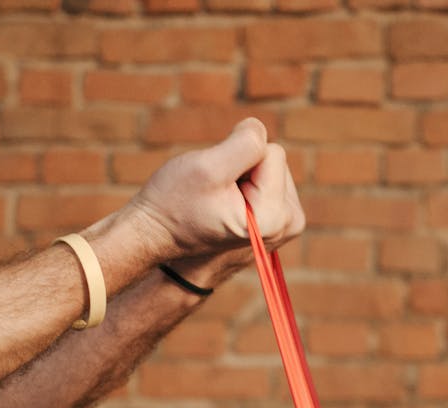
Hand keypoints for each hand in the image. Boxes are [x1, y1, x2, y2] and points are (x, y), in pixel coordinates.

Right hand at [132, 118, 304, 279]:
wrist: (159, 237)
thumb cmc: (177, 205)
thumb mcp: (208, 168)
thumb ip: (245, 144)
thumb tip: (260, 130)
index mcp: (275, 217)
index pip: (272, 152)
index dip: (238, 156)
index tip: (217, 183)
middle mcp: (287, 225)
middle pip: (275, 161)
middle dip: (244, 167)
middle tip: (216, 192)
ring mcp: (284, 226)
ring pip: (270, 168)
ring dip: (242, 175)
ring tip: (218, 198)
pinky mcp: (277, 222)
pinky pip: (265, 181)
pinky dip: (244, 185)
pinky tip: (226, 203)